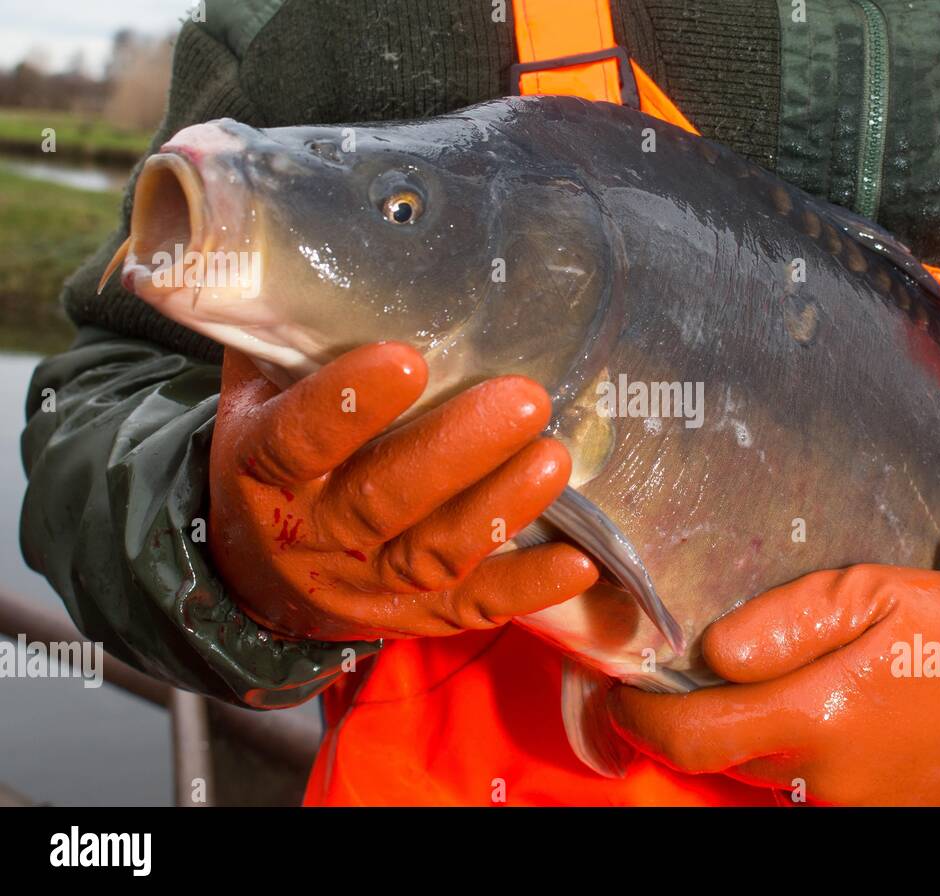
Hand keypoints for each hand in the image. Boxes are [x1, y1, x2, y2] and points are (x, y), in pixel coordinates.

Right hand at [208, 343, 596, 640]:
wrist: (258, 570)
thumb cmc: (276, 449)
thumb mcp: (257, 391)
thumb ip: (284, 330)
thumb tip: (317, 234)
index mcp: (262, 469)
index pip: (298, 440)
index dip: (348, 404)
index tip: (407, 359)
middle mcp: (311, 533)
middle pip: (382, 500)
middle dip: (457, 450)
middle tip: (523, 399)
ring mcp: (363, 582)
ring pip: (432, 553)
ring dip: (500, 507)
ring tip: (555, 457)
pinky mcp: (411, 617)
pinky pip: (471, 607)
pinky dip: (527, 588)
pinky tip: (581, 562)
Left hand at [606, 565, 939, 804]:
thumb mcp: (872, 595)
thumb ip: (786, 621)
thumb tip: (713, 652)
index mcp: (815, 719)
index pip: (690, 737)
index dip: (641, 716)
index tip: (623, 689)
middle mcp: (824, 782)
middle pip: (720, 758)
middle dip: (693, 718)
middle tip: (686, 672)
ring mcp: (850, 811)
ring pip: (761, 777)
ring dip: (745, 736)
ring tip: (765, 685)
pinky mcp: (874, 820)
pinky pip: (804, 792)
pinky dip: (790, 757)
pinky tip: (816, 715)